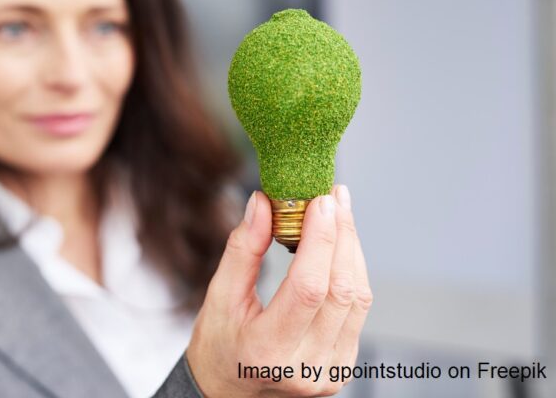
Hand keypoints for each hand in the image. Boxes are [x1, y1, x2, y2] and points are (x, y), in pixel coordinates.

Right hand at [185, 185, 371, 396]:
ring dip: (352, 250)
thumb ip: (243, 249)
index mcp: (268, 351)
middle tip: (334, 197)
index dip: (321, 240)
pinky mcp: (342, 367)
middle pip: (340, 289)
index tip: (321, 201)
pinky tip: (340, 248)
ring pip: (358, 298)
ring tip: (339, 214)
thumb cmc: (218, 344)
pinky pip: (358, 311)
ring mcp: (329, 371)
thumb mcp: (219, 296)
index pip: (308, 288)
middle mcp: (306, 367)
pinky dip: (353, 273)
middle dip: (342, 235)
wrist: (228, 392)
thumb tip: (263, 203)